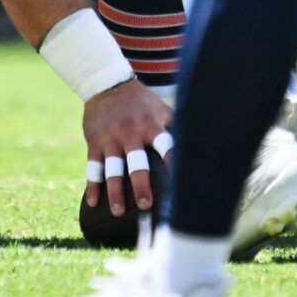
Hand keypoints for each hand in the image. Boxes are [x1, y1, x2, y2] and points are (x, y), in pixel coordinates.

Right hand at [82, 79, 173, 215]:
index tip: (181, 185)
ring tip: (118, 211)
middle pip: (136, 162)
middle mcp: (130, 132)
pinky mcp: (94, 141)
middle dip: (140, 184)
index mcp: (151, 125)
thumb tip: (203, 148)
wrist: (107, 84)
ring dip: (115, 191)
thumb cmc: (141, 103)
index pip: (166, 146)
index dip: (174, 163)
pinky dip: (92, 184)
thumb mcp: (160, 110)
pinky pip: (93, 166)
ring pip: (112, 167)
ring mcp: (110, 138)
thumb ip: (176, 129)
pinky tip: (92, 201)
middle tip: (146, 205)